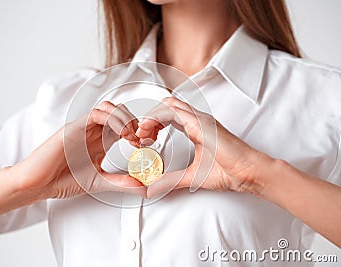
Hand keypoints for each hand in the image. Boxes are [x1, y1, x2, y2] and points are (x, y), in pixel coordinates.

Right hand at [12, 101, 144, 200]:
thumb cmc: (63, 180)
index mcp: (101, 142)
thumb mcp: (100, 182)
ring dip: (125, 118)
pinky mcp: (74, 126)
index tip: (148, 144)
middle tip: (143, 139)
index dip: (139, 131)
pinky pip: (96, 114)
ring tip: (132, 136)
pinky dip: (112, 119)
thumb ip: (122, 183)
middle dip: (135, 122)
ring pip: (110, 108)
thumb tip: (144, 187)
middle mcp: (94, 131)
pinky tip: (121, 134)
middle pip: (120, 113)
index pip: (125, 126)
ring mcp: (84, 127)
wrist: (37, 183)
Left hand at [136, 97, 262, 197]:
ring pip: (167, 105)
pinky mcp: (200, 123)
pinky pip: (173, 112)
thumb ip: (170, 181)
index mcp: (194, 127)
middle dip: (149, 119)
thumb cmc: (227, 172)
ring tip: (141, 132)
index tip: (143, 139)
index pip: (168, 115)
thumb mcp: (190, 176)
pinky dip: (156, 118)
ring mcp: (199, 119)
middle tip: (139, 135)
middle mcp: (196, 120)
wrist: (247, 173)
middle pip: (165, 106)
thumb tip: (150, 189)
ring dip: (150, 116)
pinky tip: (149, 130)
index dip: (153, 124)